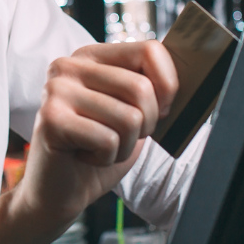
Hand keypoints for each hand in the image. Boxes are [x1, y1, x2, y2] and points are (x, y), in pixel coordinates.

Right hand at [13, 42, 178, 235]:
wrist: (58, 192)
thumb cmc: (99, 151)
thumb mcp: (133, 114)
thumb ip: (152, 91)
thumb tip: (193, 81)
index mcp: (92, 56)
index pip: (150, 50)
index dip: (168, 86)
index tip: (158, 110)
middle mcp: (69, 66)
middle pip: (142, 88)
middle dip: (145, 125)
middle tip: (121, 138)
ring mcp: (56, 90)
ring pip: (129, 118)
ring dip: (124, 146)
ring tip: (101, 149)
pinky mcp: (51, 119)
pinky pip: (108, 139)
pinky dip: (107, 157)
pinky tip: (85, 156)